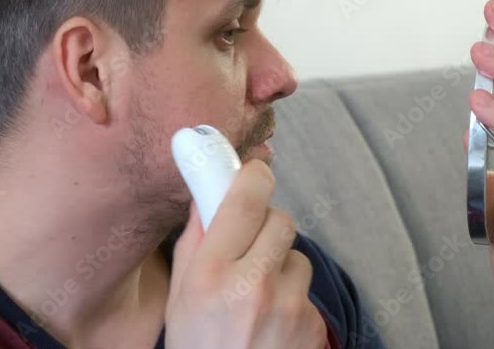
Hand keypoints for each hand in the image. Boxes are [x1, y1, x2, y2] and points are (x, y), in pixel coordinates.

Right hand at [165, 161, 326, 348]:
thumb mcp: (179, 300)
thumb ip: (193, 242)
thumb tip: (205, 191)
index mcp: (209, 276)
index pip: (243, 200)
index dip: (253, 175)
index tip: (253, 169)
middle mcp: (252, 286)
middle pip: (279, 219)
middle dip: (266, 225)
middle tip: (249, 244)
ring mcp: (289, 307)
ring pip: (297, 255)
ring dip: (280, 265)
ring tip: (257, 298)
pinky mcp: (313, 324)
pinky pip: (307, 290)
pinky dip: (292, 298)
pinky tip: (272, 323)